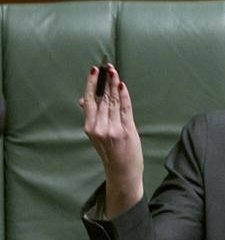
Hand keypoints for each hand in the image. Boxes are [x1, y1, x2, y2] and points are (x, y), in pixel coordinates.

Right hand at [80, 64, 143, 217]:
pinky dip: (124, 97)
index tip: (94, 71)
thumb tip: (83, 99)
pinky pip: (125, 109)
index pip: (90, 100)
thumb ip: (92, 117)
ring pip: (113, 102)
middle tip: (108, 66)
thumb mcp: (96, 135)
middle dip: (106, 81)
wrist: (122, 172)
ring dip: (115, 85)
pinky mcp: (126, 131)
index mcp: (90, 127)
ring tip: (115, 72)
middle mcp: (99, 127)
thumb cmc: (110, 152)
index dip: (91, 84)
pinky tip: (122, 86)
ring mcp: (113, 129)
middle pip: (102, 98)